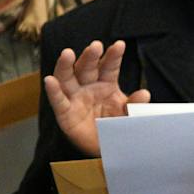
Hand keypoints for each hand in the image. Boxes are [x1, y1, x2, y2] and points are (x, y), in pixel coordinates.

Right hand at [43, 40, 150, 157]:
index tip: (120, 45)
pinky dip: (53, 91)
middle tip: (95, 46)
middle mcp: (89, 87)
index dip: (113, 55)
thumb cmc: (117, 126)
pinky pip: (58, 101)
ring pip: (68, 79)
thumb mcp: (130, 115)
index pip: (110, 66)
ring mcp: (76, 98)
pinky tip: (49, 80)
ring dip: (66, 66)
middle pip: (88, 68)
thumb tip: (144, 93)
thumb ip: (135, 104)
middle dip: (90, 56)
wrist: (107, 148)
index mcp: (107, 84)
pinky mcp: (65, 113)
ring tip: (67, 53)